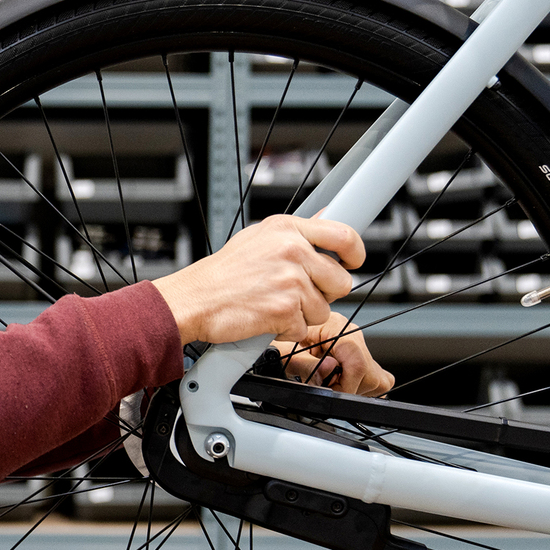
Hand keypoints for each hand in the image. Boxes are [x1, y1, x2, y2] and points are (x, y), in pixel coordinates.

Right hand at [151, 215, 362, 346]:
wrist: (193, 300)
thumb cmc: (221, 273)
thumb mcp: (257, 238)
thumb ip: (294, 233)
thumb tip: (325, 218)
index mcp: (286, 229)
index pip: (343, 235)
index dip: (355, 252)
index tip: (353, 261)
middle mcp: (292, 250)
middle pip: (340, 280)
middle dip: (324, 293)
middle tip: (298, 294)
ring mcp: (290, 281)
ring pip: (323, 309)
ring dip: (302, 315)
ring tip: (273, 305)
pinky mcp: (285, 310)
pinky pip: (304, 329)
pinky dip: (286, 330)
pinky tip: (266, 317)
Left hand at [272, 313, 394, 396]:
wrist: (277, 328)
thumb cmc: (279, 337)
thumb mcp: (284, 353)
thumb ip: (305, 364)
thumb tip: (329, 370)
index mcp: (336, 327)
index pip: (357, 363)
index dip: (346, 385)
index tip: (332, 393)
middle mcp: (352, 333)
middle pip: (370, 373)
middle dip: (349, 388)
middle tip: (326, 386)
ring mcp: (358, 345)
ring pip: (376, 378)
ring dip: (354, 388)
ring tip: (329, 382)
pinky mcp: (359, 355)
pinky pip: (374, 377)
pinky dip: (359, 386)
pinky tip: (339, 383)